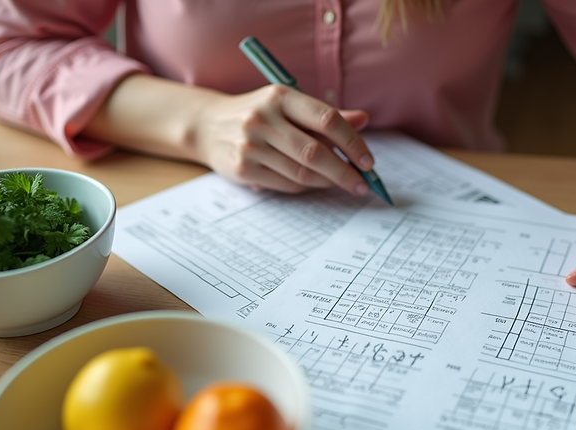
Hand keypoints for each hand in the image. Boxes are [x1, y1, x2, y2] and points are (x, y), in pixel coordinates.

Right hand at [83, 75, 375, 196]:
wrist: (207, 125)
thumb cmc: (260, 114)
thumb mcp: (289, 105)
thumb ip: (326, 115)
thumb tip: (364, 120)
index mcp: (281, 96)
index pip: (327, 120)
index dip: (352, 143)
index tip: (368, 161)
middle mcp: (263, 118)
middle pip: (315, 152)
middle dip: (344, 172)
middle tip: (362, 184)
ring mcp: (250, 145)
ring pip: (302, 172)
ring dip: (328, 182)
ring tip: (343, 183)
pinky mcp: (243, 168)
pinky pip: (286, 184)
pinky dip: (306, 187)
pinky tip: (315, 184)